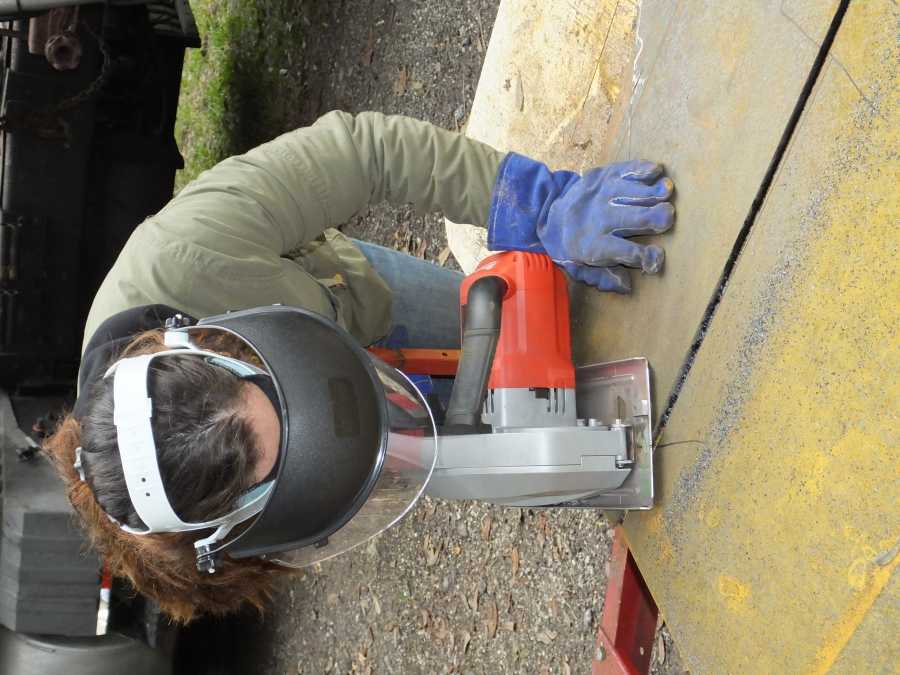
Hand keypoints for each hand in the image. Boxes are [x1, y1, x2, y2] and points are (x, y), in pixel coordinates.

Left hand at [539, 160, 673, 292]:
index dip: (644, 257)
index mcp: (594, 246)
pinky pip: (624, 170)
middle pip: (631, 218)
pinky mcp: (601, 176)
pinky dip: (640, 169)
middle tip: (667, 218)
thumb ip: (603, 277)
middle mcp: (598, 219)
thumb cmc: (573, 246)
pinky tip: (656, 171)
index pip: (624, 252)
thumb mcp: (580, 269)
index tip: (657, 259)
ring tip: (668, 192)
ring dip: (651, 192)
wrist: (549, 215)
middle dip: (653, 218)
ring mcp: (600, 194)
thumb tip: (627, 286)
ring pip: (630, 191)